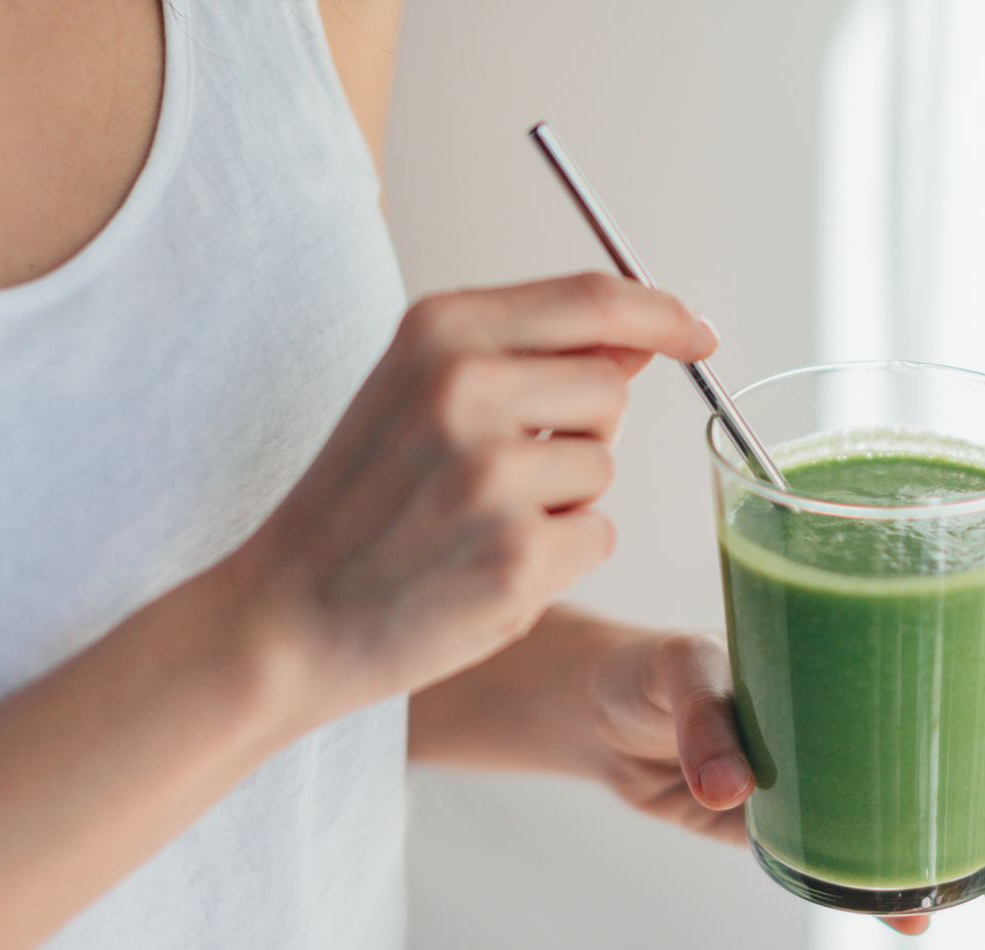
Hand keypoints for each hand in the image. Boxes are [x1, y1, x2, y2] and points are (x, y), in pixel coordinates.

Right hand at [221, 273, 717, 734]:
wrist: (284, 615)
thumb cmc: (361, 504)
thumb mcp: (419, 394)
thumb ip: (527, 356)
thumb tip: (639, 336)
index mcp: (438, 330)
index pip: (593, 300)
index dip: (662, 313)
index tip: (700, 333)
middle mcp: (466, 389)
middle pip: (612, 388)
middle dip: (584, 431)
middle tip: (502, 471)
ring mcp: (493, 476)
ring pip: (606, 470)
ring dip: (564, 501)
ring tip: (477, 522)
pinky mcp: (518, 557)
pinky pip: (598, 538)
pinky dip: (559, 559)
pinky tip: (483, 568)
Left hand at [590, 632, 984, 934]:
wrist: (594, 715)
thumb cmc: (650, 666)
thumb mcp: (678, 672)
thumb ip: (704, 721)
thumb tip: (730, 787)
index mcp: (851, 649)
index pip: (958, 662)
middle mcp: (854, 709)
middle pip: (956, 750)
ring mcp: (828, 769)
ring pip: (912, 812)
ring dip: (953, 857)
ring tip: (984, 899)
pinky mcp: (789, 821)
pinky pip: (848, 856)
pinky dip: (876, 888)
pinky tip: (900, 915)